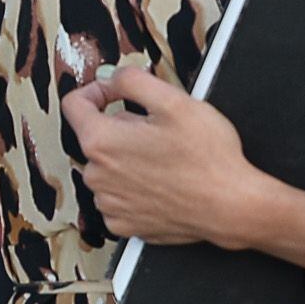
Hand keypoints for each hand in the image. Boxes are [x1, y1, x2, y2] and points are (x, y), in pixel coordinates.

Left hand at [61, 68, 270, 247]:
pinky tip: (163, 184)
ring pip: (109, 168)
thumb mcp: (174, 100)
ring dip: (128, 160)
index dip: (97, 90)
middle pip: (97, 137)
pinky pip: (119, 197)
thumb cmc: (207, 158)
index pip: (74, 104)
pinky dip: (135, 188)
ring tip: (165, 159)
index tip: (116, 93)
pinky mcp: (124, 225)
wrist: (229, 206)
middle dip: (123, 128)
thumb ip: (133, 80)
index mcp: (102, 141)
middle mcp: (97, 176)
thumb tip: (114, 78)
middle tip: (160, 129)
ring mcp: (110, 204)